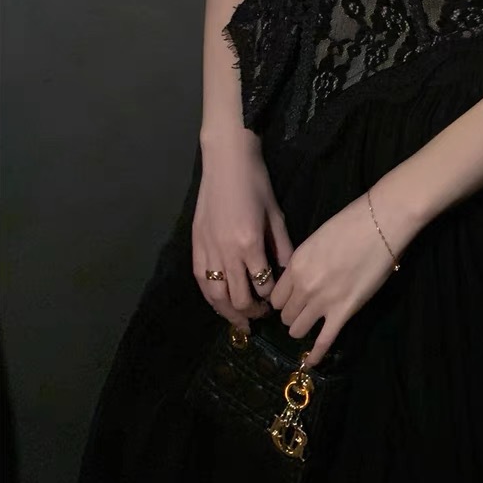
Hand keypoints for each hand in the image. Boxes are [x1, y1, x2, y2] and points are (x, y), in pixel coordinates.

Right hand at [192, 134, 292, 328]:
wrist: (226, 162)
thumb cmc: (256, 183)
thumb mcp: (276, 215)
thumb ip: (282, 246)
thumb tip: (287, 273)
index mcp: (249, 244)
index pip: (263, 285)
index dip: (272, 298)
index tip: (278, 302)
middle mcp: (226, 252)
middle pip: (238, 297)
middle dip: (251, 312)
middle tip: (261, 316)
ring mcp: (207, 250)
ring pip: (215, 295)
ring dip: (228, 312)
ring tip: (239, 321)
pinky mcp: (195, 245)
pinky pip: (201, 280)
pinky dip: (210, 296)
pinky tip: (219, 302)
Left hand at [269, 186, 417, 367]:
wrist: (379, 224)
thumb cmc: (351, 225)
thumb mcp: (316, 240)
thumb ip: (304, 263)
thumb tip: (301, 278)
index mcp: (295, 265)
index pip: (276, 297)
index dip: (283, 301)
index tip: (291, 301)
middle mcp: (303, 286)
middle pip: (285, 315)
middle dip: (292, 314)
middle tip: (304, 311)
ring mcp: (323, 301)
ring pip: (297, 329)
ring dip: (302, 328)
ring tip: (311, 324)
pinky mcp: (343, 312)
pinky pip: (324, 341)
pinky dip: (315, 355)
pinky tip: (310, 362)